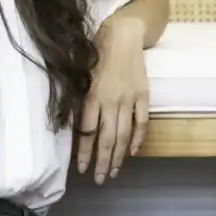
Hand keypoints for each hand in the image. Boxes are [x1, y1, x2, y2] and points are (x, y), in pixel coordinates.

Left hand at [76, 22, 149, 183]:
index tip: (81, 169)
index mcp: (92, 97)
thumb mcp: (80, 76)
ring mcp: (129, 99)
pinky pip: (142, 122)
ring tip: (114, 172)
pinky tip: (133, 152)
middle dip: (102, 162)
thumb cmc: (96, 53)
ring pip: (123, 135)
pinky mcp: (143, 95)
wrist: (123, 36)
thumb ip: (78, 101)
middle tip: (99, 179)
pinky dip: (138, 139)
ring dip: (118, 156)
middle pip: (106, 139)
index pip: (86, 133)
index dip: (84, 153)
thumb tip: (71, 127)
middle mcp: (110, 101)